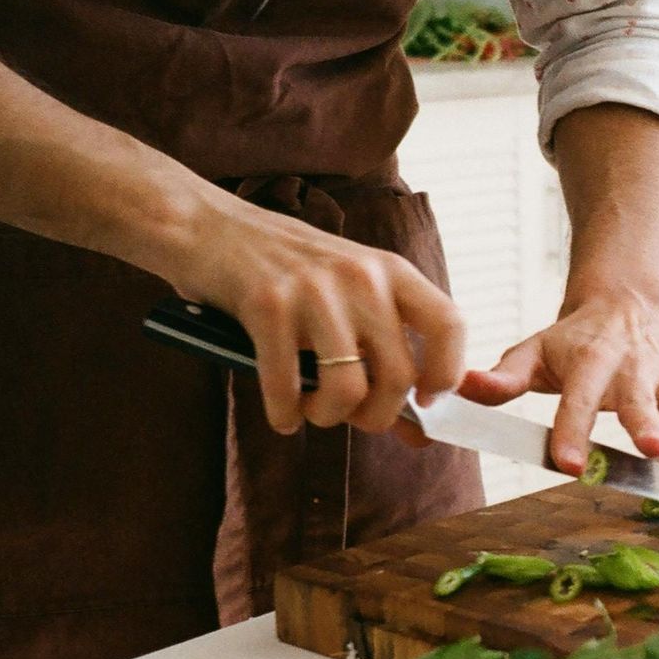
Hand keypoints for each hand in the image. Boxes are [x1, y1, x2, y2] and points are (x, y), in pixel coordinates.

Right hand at [147, 194, 466, 437]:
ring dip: (328, 417)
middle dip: (376, 415)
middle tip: (352, 416)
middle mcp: (361, 277)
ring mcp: (315, 290)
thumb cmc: (285, 272)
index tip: (425, 401)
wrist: (209, 226)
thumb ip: (383, 347)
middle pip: (399, 376)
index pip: (449, 325)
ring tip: (312, 411)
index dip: (446, 374)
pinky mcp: (267, 305)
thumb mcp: (348, 291)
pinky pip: (287, 388)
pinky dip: (284, 414)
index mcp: (391, 271)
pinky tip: (282, 413)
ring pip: (348, 389)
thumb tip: (419, 432)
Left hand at [458, 290, 658, 473]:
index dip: (571, 431)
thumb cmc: (572, 339)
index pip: (577, 399)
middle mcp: (632, 367)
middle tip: (653, 449)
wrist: (625, 302)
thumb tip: (463, 389)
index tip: (568, 464)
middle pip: (640, 399)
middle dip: (646, 424)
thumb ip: (503, 376)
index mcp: (588, 360)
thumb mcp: (533, 350)